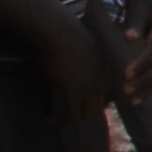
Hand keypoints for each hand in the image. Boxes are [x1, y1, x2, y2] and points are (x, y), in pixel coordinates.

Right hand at [29, 0, 123, 122]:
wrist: (60, 30)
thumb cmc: (65, 33)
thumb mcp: (81, 47)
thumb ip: (82, 60)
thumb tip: (73, 66)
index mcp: (102, 71)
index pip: (103, 96)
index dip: (90, 104)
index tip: (77, 106)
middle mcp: (97, 82)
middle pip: (94, 109)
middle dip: (81, 115)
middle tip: (66, 116)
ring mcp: (85, 88)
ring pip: (80, 115)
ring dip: (67, 121)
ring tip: (54, 121)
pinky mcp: (70, 91)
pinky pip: (66, 114)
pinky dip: (58, 120)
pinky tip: (48, 119)